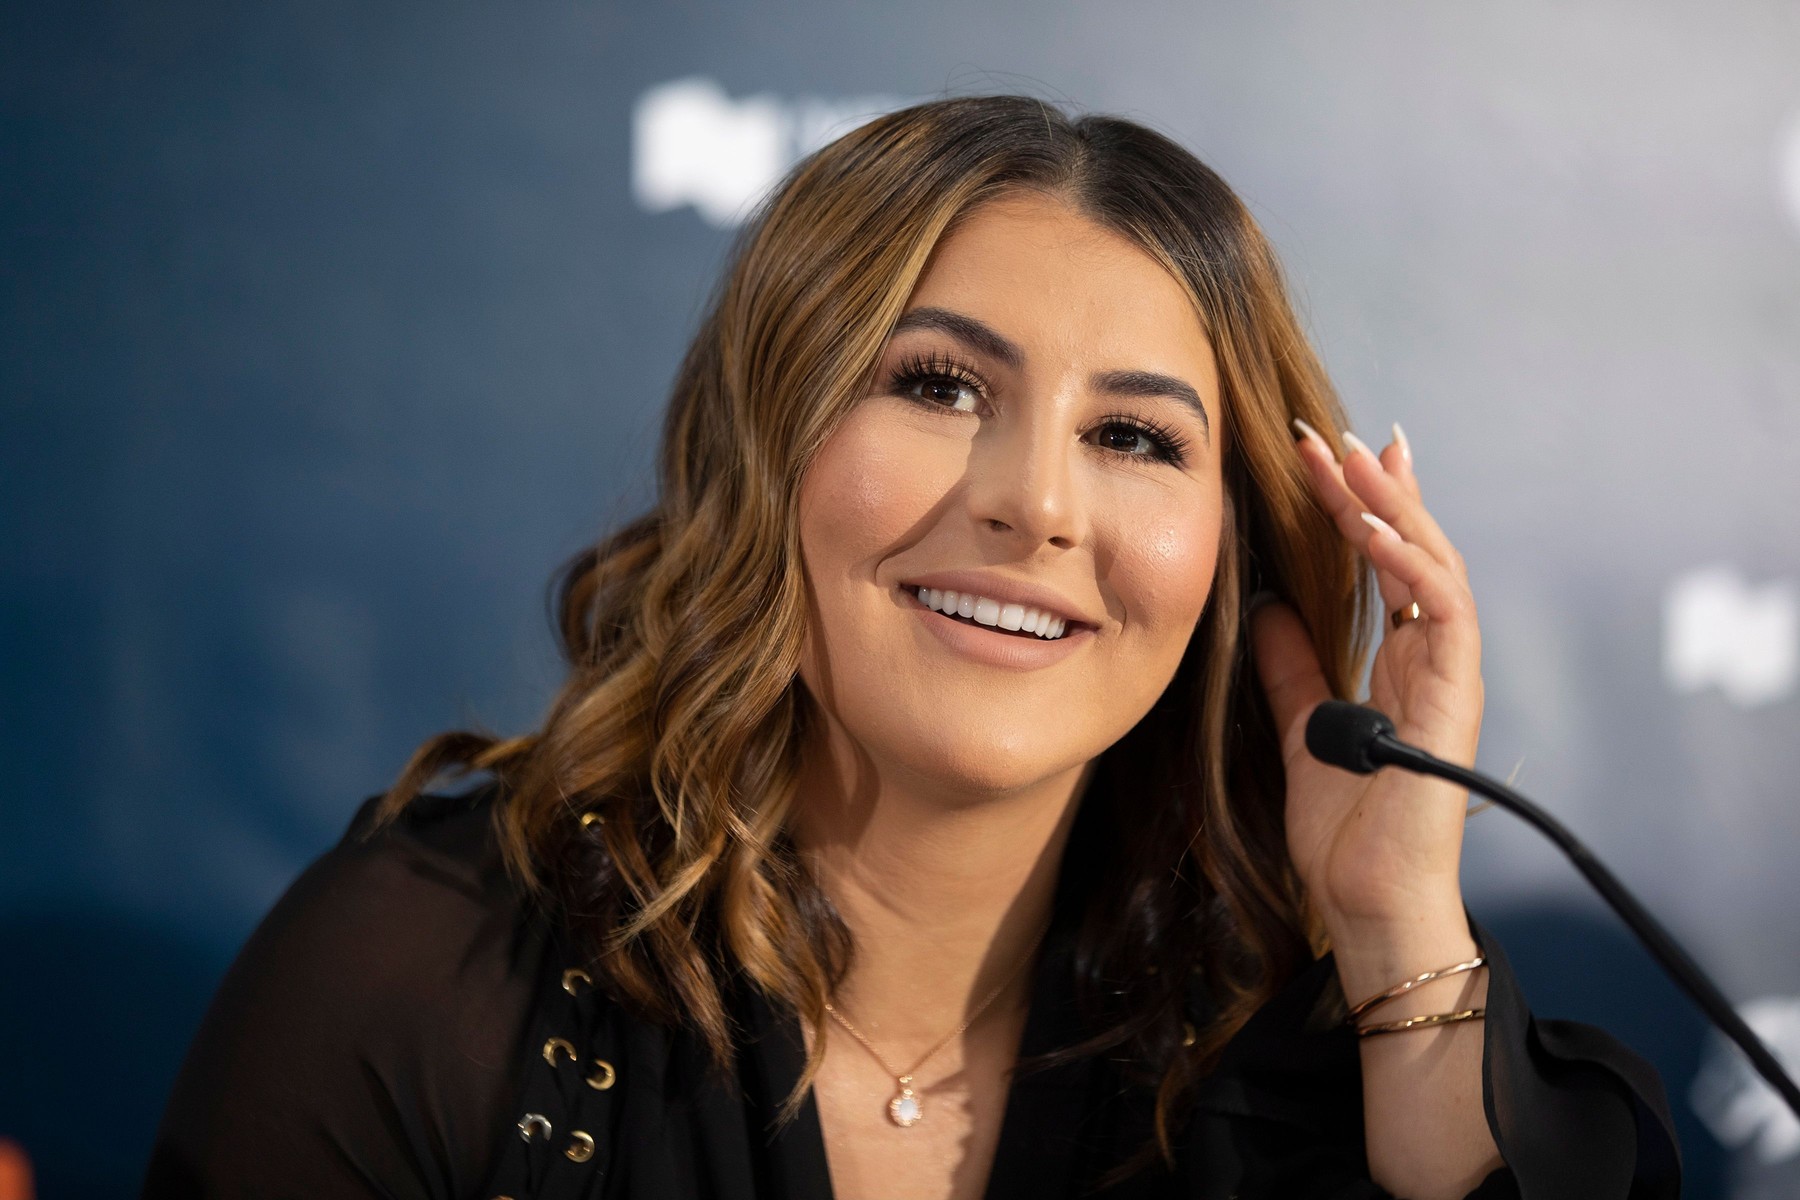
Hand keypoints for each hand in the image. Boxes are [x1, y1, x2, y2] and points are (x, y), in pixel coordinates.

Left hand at [1250, 422, 1484, 936]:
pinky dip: (1412, 564)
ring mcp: (1450, 676)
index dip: (1361, 503)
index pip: (1385, 564)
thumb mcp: (1303, 729)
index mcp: (1400, 664)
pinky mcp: (1456, 698)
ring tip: (1356, 457)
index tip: (1327, 454)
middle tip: (1334, 433)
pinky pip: (1446, 613)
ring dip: (1396, 507)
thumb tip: (1267, 606)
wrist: (1367, 904)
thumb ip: (1293, 668)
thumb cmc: (1345, 833)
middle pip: (1412, 550)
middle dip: (1376, 486)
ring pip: (1435, 567)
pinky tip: (1375, 527)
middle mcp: (1432, 661)